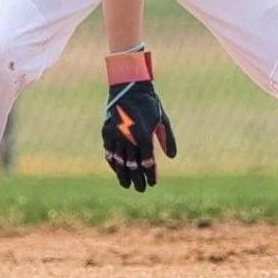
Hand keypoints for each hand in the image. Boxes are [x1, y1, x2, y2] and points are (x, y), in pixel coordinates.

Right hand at [101, 50, 176, 191]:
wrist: (129, 88)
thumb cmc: (149, 104)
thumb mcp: (162, 120)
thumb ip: (167, 138)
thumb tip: (172, 156)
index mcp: (144, 135)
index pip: (147, 162)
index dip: (150, 174)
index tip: (152, 183)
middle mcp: (129, 138)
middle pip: (133, 165)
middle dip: (137, 179)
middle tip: (141, 190)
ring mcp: (116, 135)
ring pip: (119, 161)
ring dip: (123, 174)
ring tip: (126, 185)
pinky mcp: (106, 132)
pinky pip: (109, 151)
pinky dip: (112, 162)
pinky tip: (117, 169)